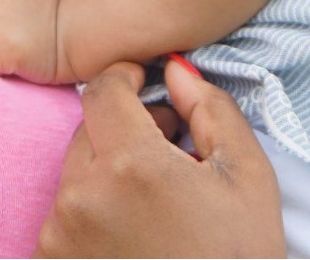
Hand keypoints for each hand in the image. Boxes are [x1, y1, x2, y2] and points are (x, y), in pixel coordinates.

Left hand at [34, 59, 284, 257]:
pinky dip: (92, 215)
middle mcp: (83, 195)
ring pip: (76, 174)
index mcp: (131, 164)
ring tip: (155, 206)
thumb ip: (212, 110)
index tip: (143, 83)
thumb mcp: (248, 181)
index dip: (126, 78)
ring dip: (107, 175)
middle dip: (123, 131)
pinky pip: (65, 217)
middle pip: (89, 131)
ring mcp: (61, 235)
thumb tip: (176, 71)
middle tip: (166, 152)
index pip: (104, 89)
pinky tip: (134, 237)